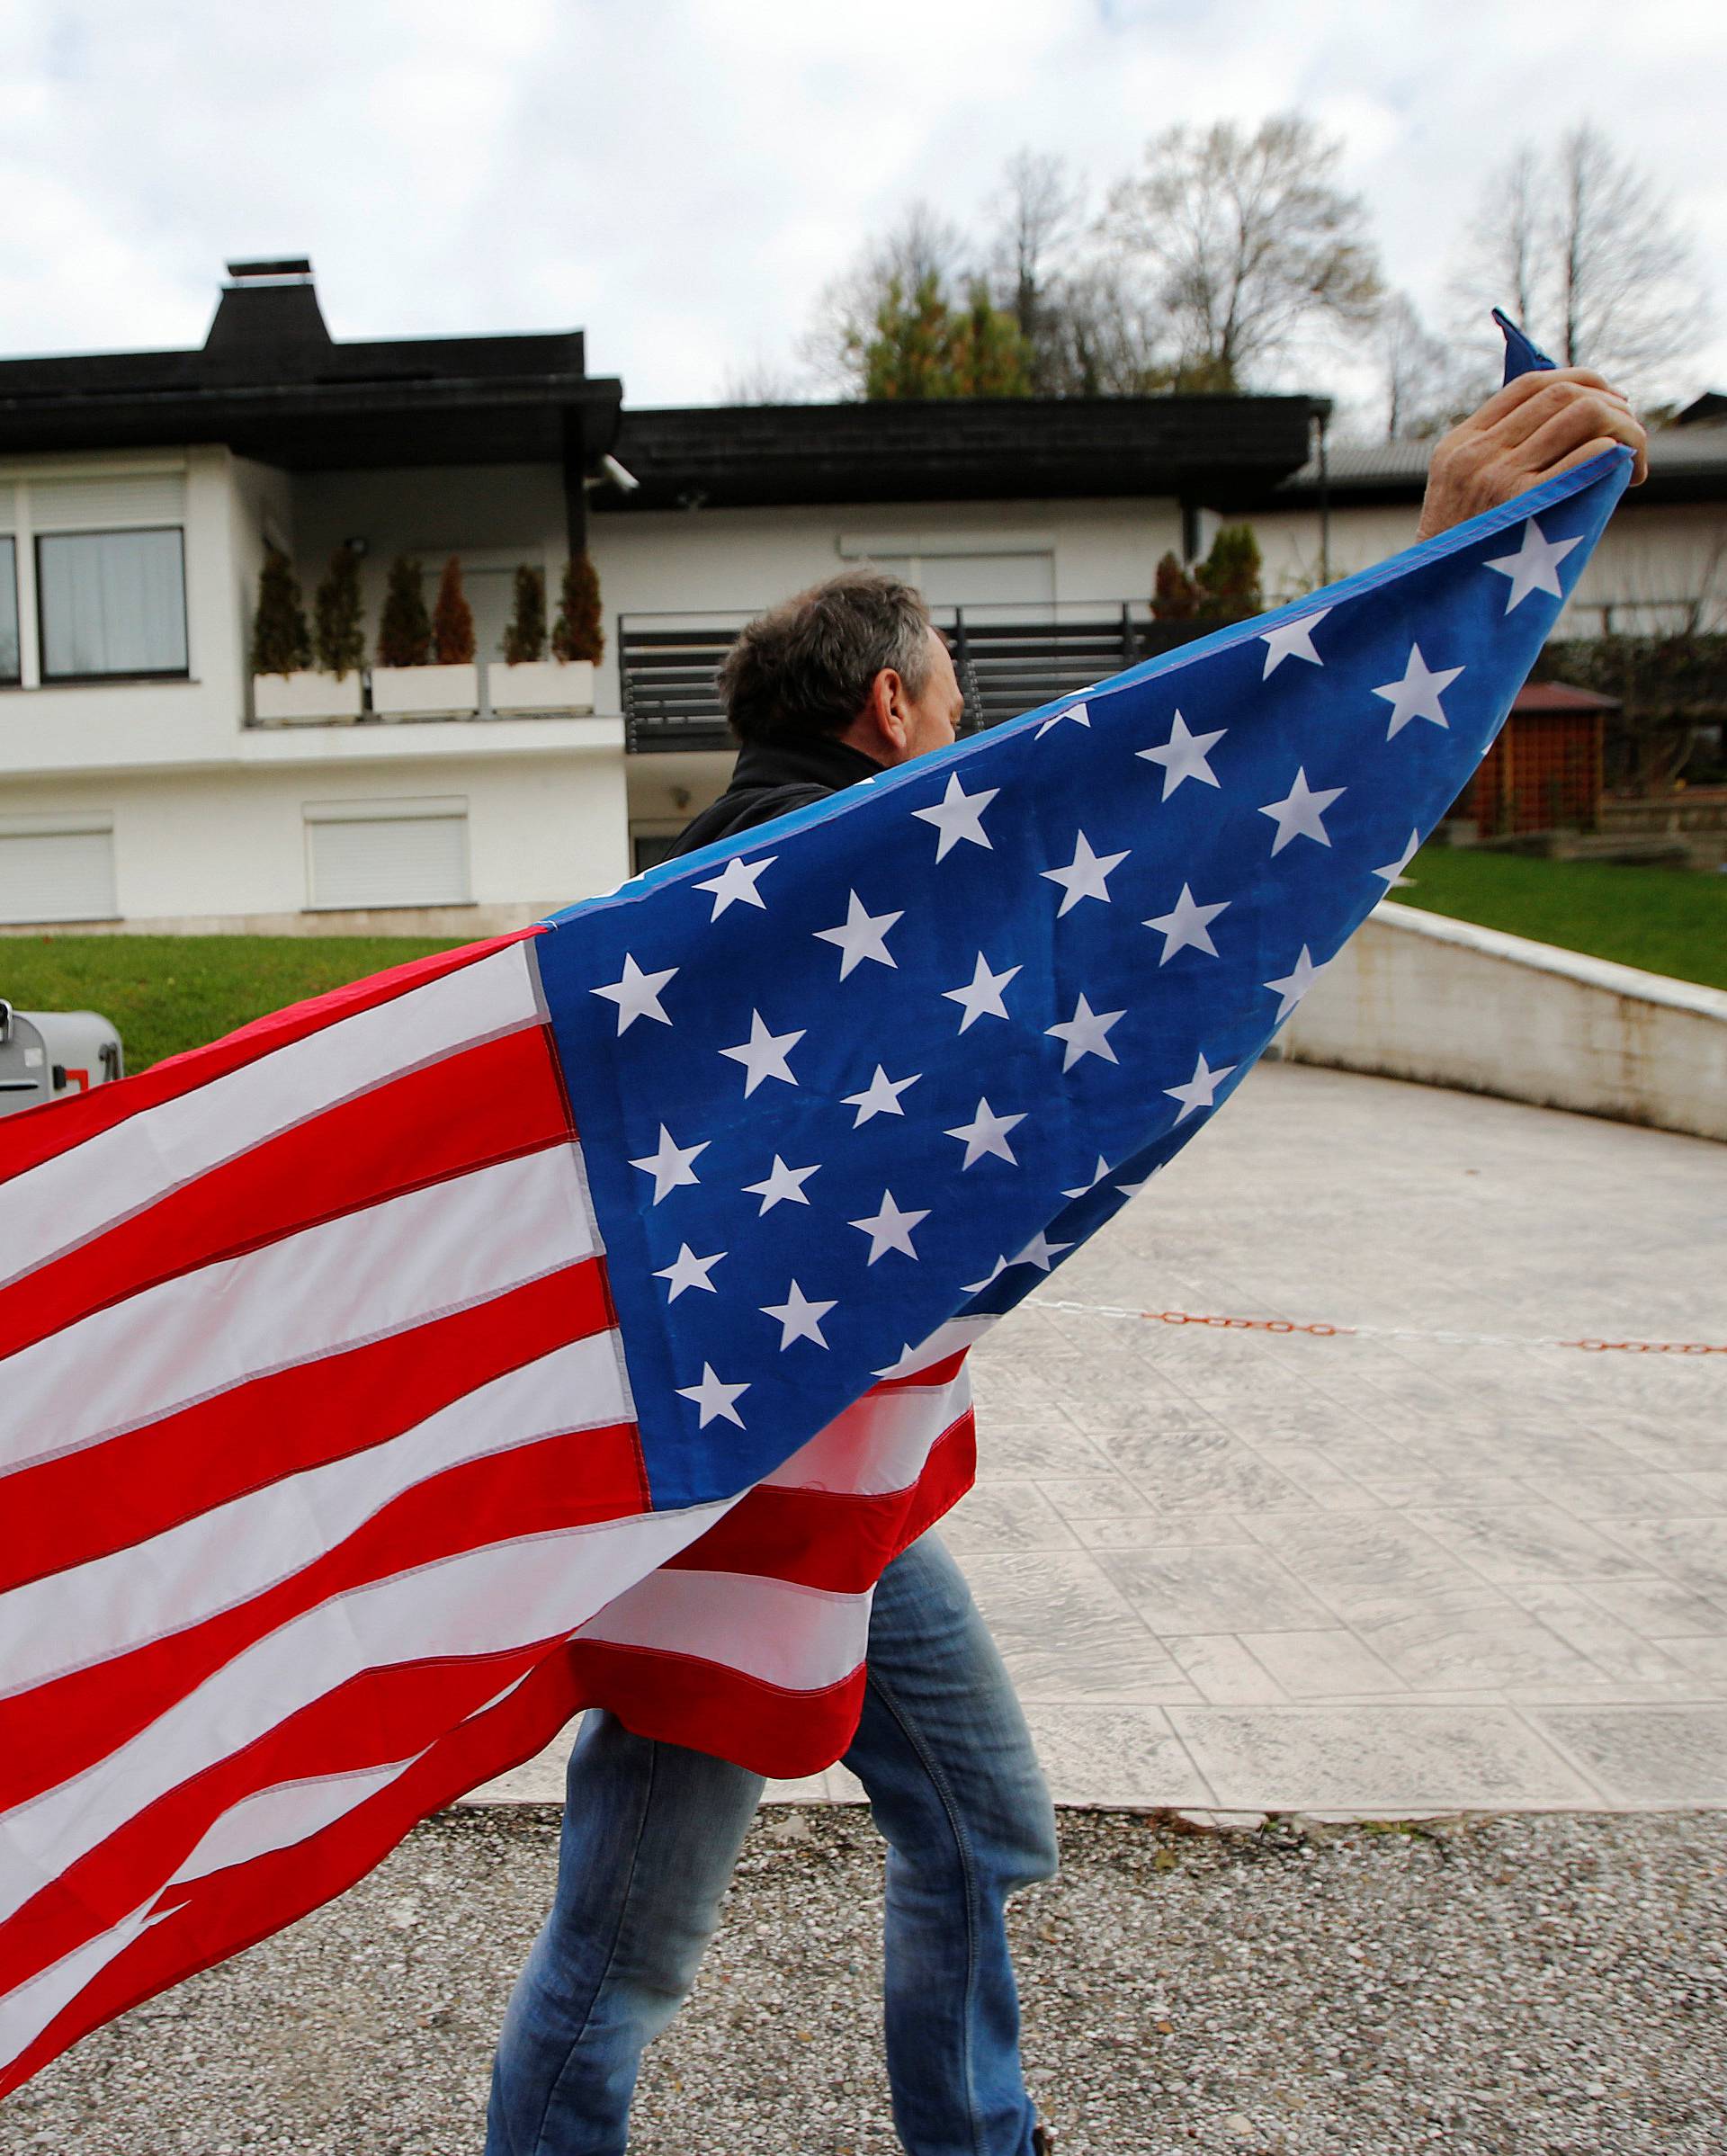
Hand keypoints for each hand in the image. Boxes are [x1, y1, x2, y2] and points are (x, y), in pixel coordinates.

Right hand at [1415, 368, 1647, 540]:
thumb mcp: (1459, 497)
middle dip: (1611, 402)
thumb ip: (1494, 459)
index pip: (1528, 384)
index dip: (1578, 379)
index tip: (1606, 397)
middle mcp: (1477, 455)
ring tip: (1635, 456)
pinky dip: (1619, 454)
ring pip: (1583, 413)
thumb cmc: (1464, 561)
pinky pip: (1590, 454)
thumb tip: (1564, 424)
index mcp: (1459, 445)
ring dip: (1625, 428)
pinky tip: (1626, 476)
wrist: (1440, 611)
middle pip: (1562, 394)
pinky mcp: (1525, 505)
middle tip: (1630, 429)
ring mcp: (1499, 478)